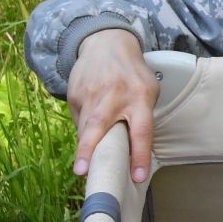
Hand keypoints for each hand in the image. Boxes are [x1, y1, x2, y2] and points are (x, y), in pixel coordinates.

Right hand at [65, 28, 156, 183]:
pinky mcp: (73, 95)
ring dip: (85, 149)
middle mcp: (113, 96)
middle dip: (89, 151)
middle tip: (82, 172)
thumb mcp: (148, 91)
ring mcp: (90, 94)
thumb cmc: (132, 74)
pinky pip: (79, 121)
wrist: (106, 44)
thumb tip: (131, 152)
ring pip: (84, 128)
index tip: (137, 177)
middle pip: (99, 126)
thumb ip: (141, 118)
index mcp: (140, 97)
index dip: (139, 155)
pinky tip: (90, 130)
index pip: (142, 131)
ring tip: (85, 166)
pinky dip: (84, 132)